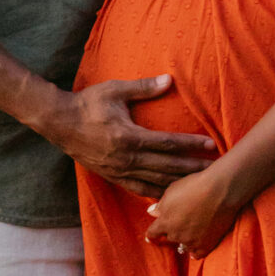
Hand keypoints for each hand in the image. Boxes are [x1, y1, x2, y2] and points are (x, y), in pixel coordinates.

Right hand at [45, 76, 215, 195]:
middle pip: (167, 166)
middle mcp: (126, 158)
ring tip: (200, 184)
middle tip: (216, 170)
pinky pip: (138, 189)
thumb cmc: (88, 103)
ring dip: (179, 183)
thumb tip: (169, 79)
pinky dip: (156, 193)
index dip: (191, 145)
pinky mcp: (112, 177)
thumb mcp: (115, 90)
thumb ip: (144, 87)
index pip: (168, 143)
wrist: (58, 123)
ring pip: (155, 181)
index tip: (211, 145)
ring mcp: (118, 171)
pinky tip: (170, 196)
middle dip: (193, 168)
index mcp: (129, 137)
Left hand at [145, 161, 243, 259]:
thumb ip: (161, 205)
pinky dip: (196, 250)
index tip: (150, 238)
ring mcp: (191, 241)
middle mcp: (176, 235)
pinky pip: (196, 254)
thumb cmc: (195, 186)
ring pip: (183, 245)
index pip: (152, 233)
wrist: (220, 190)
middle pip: (170, 237)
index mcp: (165, 222)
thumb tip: (152, 213)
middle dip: (173, 230)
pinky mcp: (206, 245)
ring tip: (193, 228)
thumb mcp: (172, 191)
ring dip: (185, 239)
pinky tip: (197, 244)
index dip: (151, 235)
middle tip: (182, 220)